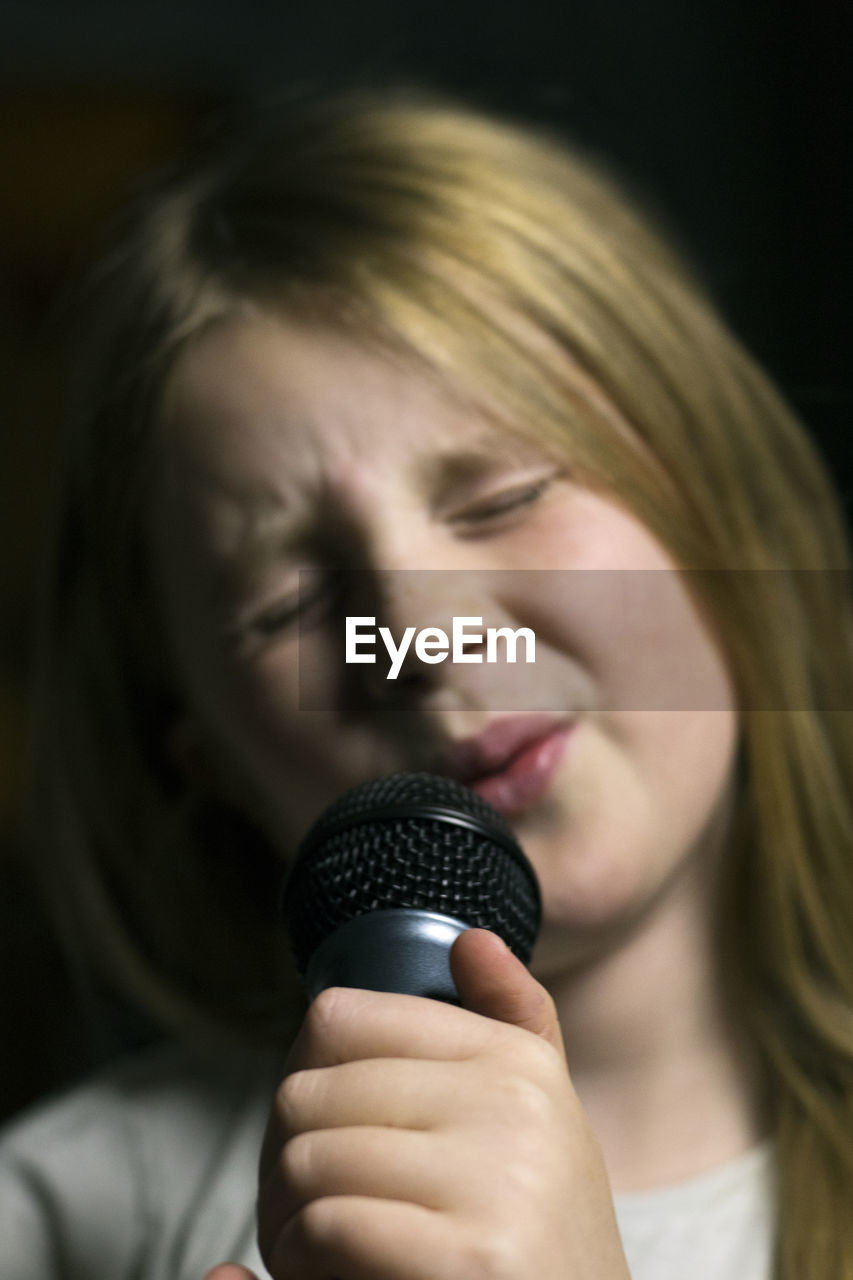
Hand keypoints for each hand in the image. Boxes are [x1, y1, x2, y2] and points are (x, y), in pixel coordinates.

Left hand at [252, 927, 629, 1279]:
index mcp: (517, 1058)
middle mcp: (514, 1104)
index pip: (342, 1017)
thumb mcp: (547, 1119)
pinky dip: (303, 1260)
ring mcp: (498, 1180)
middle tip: (301, 1203)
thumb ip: (513, 1022)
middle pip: (309, 1091)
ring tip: (313, 1245)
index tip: (314, 1126)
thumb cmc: (544, 1236)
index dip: (303, 1075)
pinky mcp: (471, 1260)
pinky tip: (328, 1277)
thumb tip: (471, 940)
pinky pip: (328, 1225)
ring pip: (309, 1159)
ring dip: (286, 1217)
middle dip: (284, 1155)